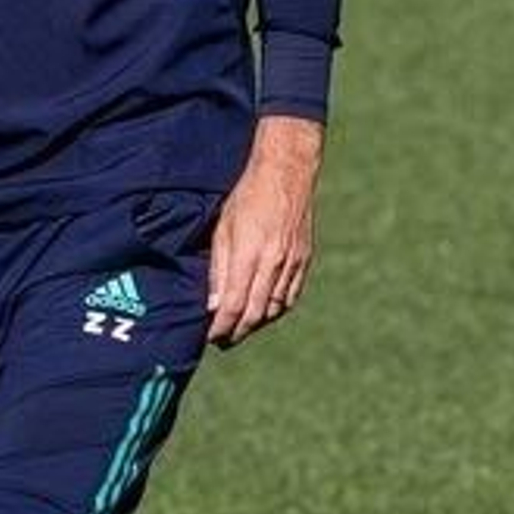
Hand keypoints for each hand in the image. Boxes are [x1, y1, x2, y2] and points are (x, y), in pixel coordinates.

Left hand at [206, 115, 323, 346]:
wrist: (287, 172)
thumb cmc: (247, 196)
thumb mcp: (223, 229)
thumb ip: (219, 269)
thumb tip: (213, 305)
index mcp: (249, 254)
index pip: (233, 305)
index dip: (220, 327)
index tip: (209, 337)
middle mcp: (273, 263)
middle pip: (254, 314)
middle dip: (236, 332)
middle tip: (222, 340)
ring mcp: (292, 263)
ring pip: (274, 309)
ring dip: (255, 324)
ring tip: (239, 328)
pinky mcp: (304, 260)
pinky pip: (290, 297)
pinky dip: (275, 310)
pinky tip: (263, 312)